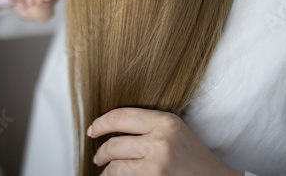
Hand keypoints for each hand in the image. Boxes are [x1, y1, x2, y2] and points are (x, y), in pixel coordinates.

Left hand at [88, 108, 242, 175]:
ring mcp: (156, 164)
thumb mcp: (175, 130)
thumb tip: (112, 127)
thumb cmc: (193, 156)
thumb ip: (148, 124)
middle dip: (100, 153)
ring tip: (106, 172)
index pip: (121, 116)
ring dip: (107, 171)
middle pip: (113, 144)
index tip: (92, 130)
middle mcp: (159, 141)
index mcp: (165, 121)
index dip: (101, 123)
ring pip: (115, 167)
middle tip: (97, 157)